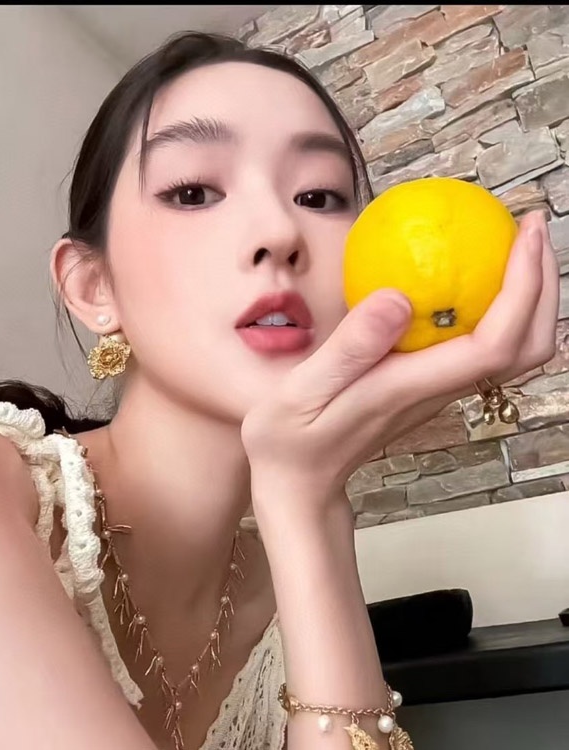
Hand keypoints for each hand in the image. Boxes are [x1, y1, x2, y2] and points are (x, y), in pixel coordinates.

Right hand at [242, 210, 559, 511]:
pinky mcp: (427, 386)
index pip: (495, 343)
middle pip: (525, 349)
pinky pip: (480, 346)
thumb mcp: (303, 391)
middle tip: (529, 229)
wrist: (300, 480)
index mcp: (412, 387)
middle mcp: (437, 389)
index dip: (522, 288)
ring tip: (510, 245)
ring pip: (511, 349)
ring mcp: (436, 390)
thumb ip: (349, 348)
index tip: (521, 235)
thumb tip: (398, 298)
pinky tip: (465, 277)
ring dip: (528, 296)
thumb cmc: (293, 441)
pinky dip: (495, 307)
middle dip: (544, 287)